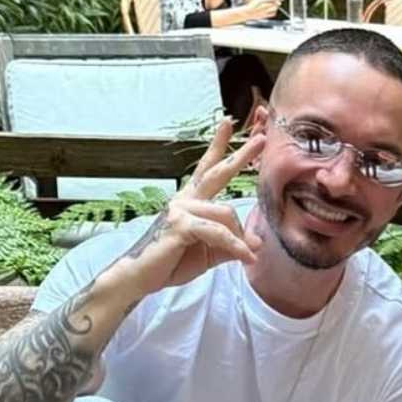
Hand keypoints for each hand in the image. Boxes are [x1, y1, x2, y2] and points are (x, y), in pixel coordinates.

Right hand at [108, 118, 261, 299]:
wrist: (140, 277)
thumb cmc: (172, 262)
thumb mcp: (210, 252)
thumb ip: (232, 245)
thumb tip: (259, 243)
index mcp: (191, 201)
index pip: (207, 169)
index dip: (218, 146)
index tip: (228, 123)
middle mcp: (185, 199)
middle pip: (217, 173)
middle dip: (240, 156)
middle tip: (261, 139)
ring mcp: (181, 209)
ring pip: (226, 214)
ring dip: (240, 238)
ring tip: (247, 256)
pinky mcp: (180, 225)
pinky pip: (219, 232)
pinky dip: (235, 246)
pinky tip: (245, 257)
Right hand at [240, 0, 281, 20]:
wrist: (248, 12)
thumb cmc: (253, 4)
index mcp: (262, 0)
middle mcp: (264, 6)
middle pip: (275, 4)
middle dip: (277, 2)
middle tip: (278, 2)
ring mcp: (265, 12)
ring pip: (275, 9)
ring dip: (276, 7)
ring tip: (274, 5)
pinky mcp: (265, 16)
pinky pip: (273, 14)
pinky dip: (274, 11)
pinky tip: (273, 10)